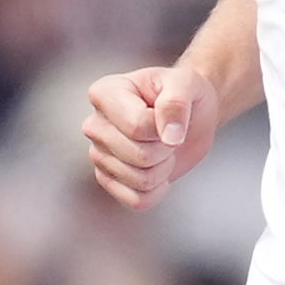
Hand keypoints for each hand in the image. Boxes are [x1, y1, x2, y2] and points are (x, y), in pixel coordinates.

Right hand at [83, 63, 214, 205]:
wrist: (190, 115)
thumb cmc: (184, 94)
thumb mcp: (187, 84)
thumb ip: (176, 102)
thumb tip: (169, 137)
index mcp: (105, 93)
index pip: (137, 126)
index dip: (166, 127)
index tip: (170, 115)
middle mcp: (95, 125)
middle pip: (139, 156)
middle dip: (166, 149)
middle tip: (168, 133)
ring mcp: (98, 154)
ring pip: (140, 180)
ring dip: (164, 168)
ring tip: (162, 148)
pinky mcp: (108, 180)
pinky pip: (136, 200)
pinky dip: (157, 190)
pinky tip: (158, 170)